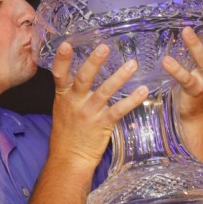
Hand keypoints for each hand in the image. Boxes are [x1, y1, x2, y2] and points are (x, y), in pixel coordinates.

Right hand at [49, 42, 148, 168]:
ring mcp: (90, 113)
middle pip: (84, 78)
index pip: (59, 74)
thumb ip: (70, 91)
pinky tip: (143, 91)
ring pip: (105, 91)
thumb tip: (81, 70)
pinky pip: (119, 109)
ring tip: (132, 64)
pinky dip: (132, 100)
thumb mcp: (63, 108)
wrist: (69, 159)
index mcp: (64, 96)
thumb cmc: (66, 133)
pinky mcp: (103, 124)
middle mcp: (75, 102)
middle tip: (105, 48)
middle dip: (94, 62)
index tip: (67, 44)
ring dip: (120, 77)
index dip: (62, 59)